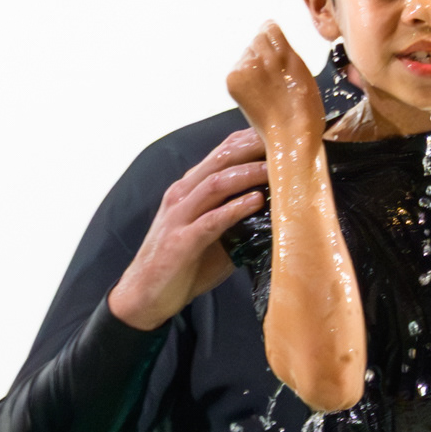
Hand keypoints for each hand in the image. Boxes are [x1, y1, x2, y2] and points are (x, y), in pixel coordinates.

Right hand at [107, 129, 267, 329]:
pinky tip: (256, 202)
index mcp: (189, 189)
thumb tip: (277, 213)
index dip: (250, 140)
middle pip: (221, 160)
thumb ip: (237, 219)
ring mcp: (179, 216)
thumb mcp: (212, 235)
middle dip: (253, 148)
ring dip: (248, 174)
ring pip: (216, 184)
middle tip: (286, 144)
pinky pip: (211, 220)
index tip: (281, 135)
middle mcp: (182, 195)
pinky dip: (235, 209)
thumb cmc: (182, 264)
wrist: (145, 296)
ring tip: (277, 171)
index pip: (221, 153)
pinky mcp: (181, 241)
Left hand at [226, 21, 326, 146]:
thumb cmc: (305, 108)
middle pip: (257, 40)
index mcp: (284, 51)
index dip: (275, 42)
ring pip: (246, 54)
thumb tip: (272, 35)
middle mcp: (262, 56)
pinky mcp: (233, 80)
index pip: (269, 27)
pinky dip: (244, 78)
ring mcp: (245, 68)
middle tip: (274, 78)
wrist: (290, 135)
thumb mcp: (303, 70)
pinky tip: (256, 93)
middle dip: (263, 53)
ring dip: (253, 66)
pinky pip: (238, 69)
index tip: (278, 55)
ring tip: (266, 88)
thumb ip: (287, 51)